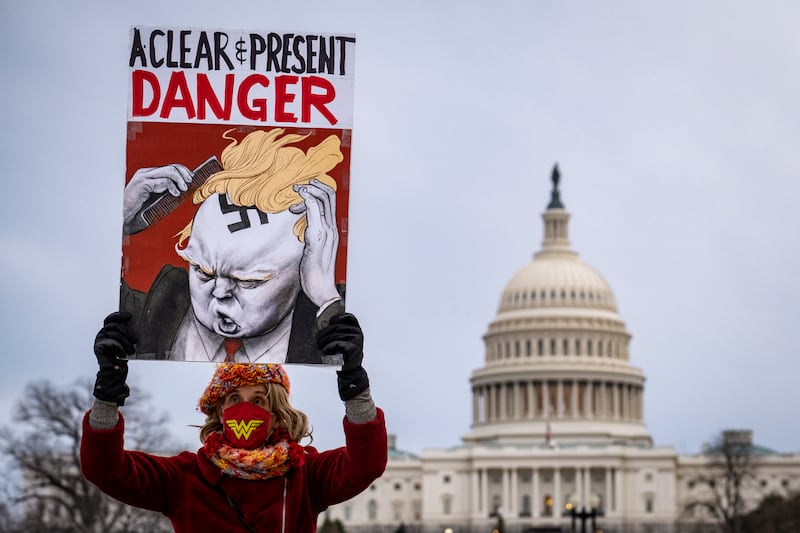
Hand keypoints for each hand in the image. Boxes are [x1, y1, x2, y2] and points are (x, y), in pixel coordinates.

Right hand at [93, 312, 136, 405]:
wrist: (116, 373)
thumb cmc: (123, 355)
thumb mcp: (127, 342)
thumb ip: (128, 333)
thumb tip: (140, 323)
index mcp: (107, 330)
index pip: (110, 319)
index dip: (118, 315)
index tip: (129, 316)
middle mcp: (101, 334)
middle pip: (113, 326)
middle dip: (126, 331)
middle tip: (136, 339)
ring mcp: (99, 341)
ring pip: (113, 335)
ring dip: (125, 342)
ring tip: (132, 350)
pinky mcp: (98, 350)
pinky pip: (110, 344)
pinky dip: (119, 349)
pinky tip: (123, 356)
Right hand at [122, 164, 192, 233]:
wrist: (123, 217)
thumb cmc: (138, 211)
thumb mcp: (156, 199)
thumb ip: (166, 192)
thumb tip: (183, 190)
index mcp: (148, 175)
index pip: (170, 167)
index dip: (183, 171)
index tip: (191, 178)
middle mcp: (145, 173)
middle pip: (172, 167)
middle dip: (184, 174)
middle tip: (190, 182)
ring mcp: (143, 177)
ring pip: (169, 171)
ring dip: (180, 180)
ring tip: (184, 189)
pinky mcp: (142, 184)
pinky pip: (163, 181)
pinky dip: (172, 187)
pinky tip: (175, 193)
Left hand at [291, 179, 339, 306]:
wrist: (321, 289)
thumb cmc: (316, 274)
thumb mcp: (312, 249)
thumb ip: (311, 236)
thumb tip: (305, 228)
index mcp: (331, 231)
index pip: (330, 203)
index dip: (319, 191)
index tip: (305, 190)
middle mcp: (331, 229)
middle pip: (330, 197)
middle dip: (316, 185)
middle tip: (301, 184)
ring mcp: (327, 232)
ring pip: (324, 200)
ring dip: (311, 189)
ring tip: (298, 188)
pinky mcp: (318, 237)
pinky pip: (316, 212)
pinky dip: (309, 200)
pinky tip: (301, 196)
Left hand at [317, 313, 368, 399]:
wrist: (350, 370)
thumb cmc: (343, 354)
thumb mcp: (342, 340)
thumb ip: (336, 332)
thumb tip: (322, 325)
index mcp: (356, 329)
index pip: (349, 317)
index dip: (339, 317)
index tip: (330, 321)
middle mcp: (358, 333)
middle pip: (337, 327)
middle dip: (324, 332)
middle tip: (317, 339)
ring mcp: (357, 341)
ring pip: (336, 335)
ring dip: (324, 340)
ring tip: (319, 346)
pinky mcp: (353, 348)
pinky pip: (338, 343)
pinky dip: (329, 346)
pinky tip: (325, 350)